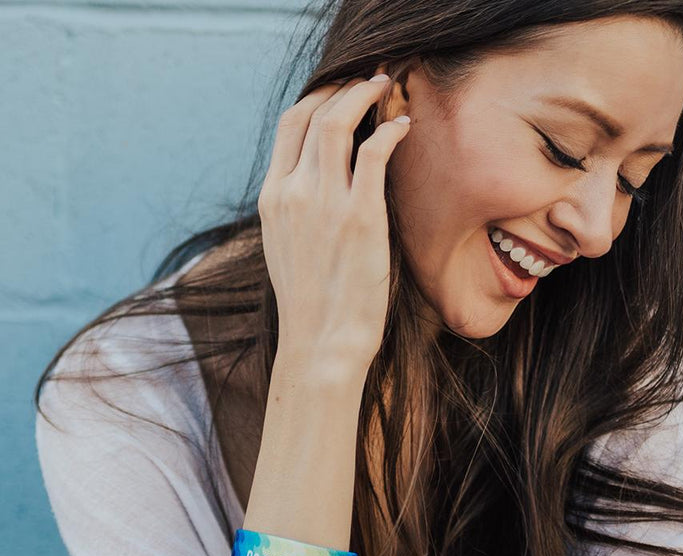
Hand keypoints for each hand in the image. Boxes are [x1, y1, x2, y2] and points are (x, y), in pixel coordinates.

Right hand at [258, 74, 410, 378]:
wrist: (321, 341)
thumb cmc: (311, 302)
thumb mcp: (286, 248)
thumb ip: (295, 209)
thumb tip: (316, 185)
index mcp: (272, 198)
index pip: (288, 125)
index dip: (317, 97)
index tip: (339, 92)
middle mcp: (293, 192)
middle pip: (312, 112)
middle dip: (341, 86)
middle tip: (367, 81)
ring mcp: (325, 202)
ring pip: (339, 121)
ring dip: (365, 95)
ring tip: (387, 88)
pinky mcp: (361, 217)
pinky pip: (376, 153)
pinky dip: (391, 131)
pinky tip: (404, 127)